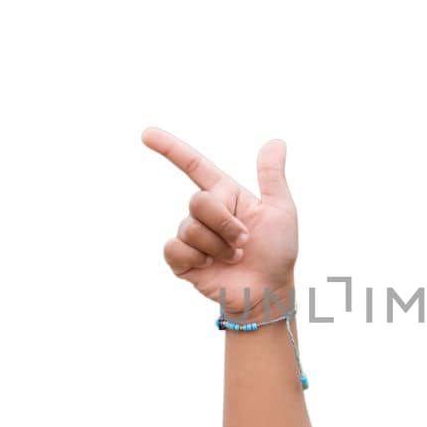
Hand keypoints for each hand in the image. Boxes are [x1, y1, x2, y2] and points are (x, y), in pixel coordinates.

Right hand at [142, 128, 297, 319]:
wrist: (268, 291)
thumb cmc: (277, 252)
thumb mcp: (281, 210)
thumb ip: (272, 176)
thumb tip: (276, 141)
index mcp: (226, 195)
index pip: (194, 166)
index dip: (170, 149)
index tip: (146, 134)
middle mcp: (206, 213)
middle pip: (198, 201)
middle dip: (225, 223)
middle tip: (244, 242)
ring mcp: (192, 236)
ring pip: (190, 228)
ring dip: (218, 246)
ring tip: (234, 258)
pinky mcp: (182, 260)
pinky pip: (175, 249)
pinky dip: (197, 258)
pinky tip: (211, 267)